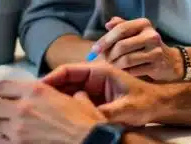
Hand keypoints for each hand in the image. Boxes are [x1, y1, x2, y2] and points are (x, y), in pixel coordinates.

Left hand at [0, 79, 104, 143]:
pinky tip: (12, 141)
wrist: (88, 143)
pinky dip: (3, 141)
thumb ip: (68, 95)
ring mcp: (18, 130)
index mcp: (36, 91)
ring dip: (3, 127)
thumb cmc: (86, 125)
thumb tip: (75, 94)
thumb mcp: (79, 101)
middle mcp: (23, 108)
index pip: (2, 87)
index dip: (5, 93)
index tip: (9, 97)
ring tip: (13, 130)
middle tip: (8, 114)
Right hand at [44, 62, 165, 127]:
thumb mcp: (126, 108)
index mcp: (101, 72)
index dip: (51, 78)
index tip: (36, 89)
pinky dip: (65, 110)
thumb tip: (87, 118)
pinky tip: (55, 119)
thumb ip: (106, 112)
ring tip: (41, 113)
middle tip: (32, 103)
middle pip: (64, 82)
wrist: (158, 105)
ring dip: (55, 101)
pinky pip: (74, 103)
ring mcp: (93, 90)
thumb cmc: (146, 101)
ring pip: (67, 93)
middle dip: (48, 91)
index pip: (69, 70)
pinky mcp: (94, 101)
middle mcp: (94, 78)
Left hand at [90, 17, 182, 81]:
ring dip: (115, 65)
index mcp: (144, 24)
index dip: (105, 40)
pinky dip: (124, 73)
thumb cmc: (146, 46)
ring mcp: (156, 51)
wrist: (170, 61)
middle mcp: (151, 35)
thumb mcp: (136, 33)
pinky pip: (133, 71)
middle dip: (109, 55)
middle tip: (103, 61)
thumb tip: (108, 24)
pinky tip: (123, 72)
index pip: (120, 29)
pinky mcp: (157, 66)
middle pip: (122, 46)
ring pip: (126, 60)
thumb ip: (122, 26)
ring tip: (112, 66)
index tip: (94, 50)